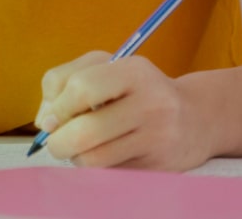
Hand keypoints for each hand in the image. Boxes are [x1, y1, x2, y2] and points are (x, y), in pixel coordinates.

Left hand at [35, 51, 210, 170]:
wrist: (197, 118)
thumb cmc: (136, 90)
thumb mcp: (103, 69)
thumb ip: (62, 82)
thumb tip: (44, 121)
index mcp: (134, 71)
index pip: (82, 88)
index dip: (58, 107)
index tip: (52, 118)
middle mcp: (151, 103)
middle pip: (85, 131)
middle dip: (58, 141)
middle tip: (56, 142)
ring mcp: (158, 138)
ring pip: (95, 158)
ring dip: (76, 157)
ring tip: (80, 148)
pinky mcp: (160, 167)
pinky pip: (111, 173)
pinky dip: (97, 167)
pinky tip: (105, 154)